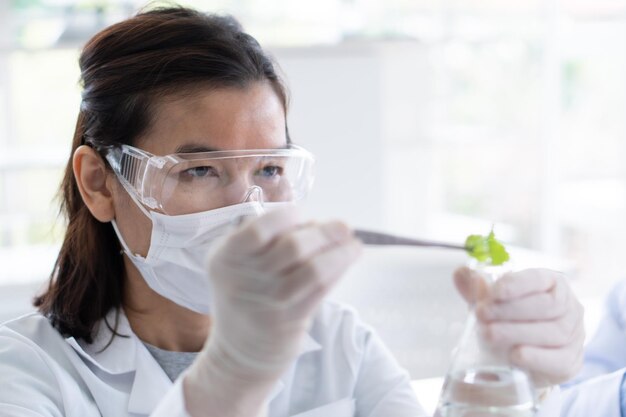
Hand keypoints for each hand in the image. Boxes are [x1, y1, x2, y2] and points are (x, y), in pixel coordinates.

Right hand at [184, 206, 361, 416]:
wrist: (240, 351)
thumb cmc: (246, 295)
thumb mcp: (237, 264)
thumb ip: (265, 241)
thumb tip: (316, 224)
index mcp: (225, 258)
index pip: (258, 230)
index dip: (285, 217)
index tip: (300, 214)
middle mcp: (243, 280)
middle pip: (293, 247)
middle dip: (325, 233)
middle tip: (343, 227)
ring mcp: (268, 302)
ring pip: (314, 269)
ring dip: (341, 253)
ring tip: (354, 245)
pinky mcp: (289, 320)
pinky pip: (322, 289)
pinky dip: (339, 270)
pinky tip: (348, 261)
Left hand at [454, 267, 584, 387]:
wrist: (516, 361)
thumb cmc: (507, 322)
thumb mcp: (490, 303)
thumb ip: (476, 288)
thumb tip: (461, 273)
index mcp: (552, 284)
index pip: (539, 278)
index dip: (517, 284)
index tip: (492, 292)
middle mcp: (570, 307)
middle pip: (548, 305)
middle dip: (511, 310)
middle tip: (481, 315)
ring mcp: (575, 336)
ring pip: (554, 332)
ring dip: (517, 332)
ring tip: (488, 334)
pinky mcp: (571, 362)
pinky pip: (559, 359)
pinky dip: (536, 357)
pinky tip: (515, 354)